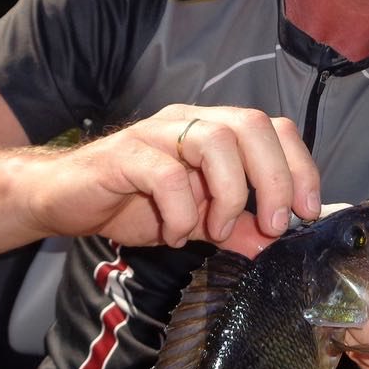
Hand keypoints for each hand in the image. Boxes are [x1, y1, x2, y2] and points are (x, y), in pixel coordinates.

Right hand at [24, 104, 320, 250]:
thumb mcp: (196, 223)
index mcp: (213, 131)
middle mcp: (188, 122)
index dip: (298, 167)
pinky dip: (181, 211)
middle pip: (251, 125)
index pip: (274, 128)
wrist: (62, 200)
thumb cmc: (131, 204)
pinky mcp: (123, 155)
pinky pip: (165, 174)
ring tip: (217, 229)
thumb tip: (275, 247)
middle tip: (272, 225)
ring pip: (214, 140)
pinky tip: (175, 234)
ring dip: (229, 192)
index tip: (307, 213)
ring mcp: (155, 134)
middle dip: (274, 178)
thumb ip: (236, 230)